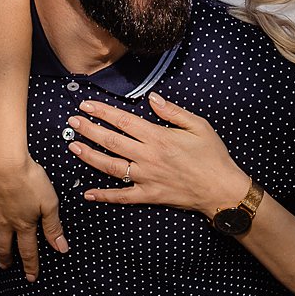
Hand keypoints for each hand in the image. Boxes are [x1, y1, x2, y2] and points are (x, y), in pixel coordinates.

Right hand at [0, 151, 67, 280]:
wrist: (3, 162)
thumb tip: (61, 249)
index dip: (30, 266)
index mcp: (23, 224)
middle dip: (4, 258)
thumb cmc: (30, 179)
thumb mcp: (49, 203)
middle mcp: (3, 221)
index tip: (30, 278)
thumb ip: (53, 227)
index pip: (28, 251)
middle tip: (5, 266)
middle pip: (2, 245)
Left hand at [67, 94, 248, 215]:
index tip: (86, 106)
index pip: (123, 121)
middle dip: (89, 130)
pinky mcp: (149, 196)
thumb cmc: (212, 155)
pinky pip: (123, 197)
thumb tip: (151, 98)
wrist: (222, 189)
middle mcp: (148, 157)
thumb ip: (172, 111)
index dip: (102, 112)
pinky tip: (88, 193)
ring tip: (74, 148)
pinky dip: (105, 195)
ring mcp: (147, 178)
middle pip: (111, 141)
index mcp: (159, 137)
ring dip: (90, 157)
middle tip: (72, 122)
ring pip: (111, 167)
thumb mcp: (198, 126)